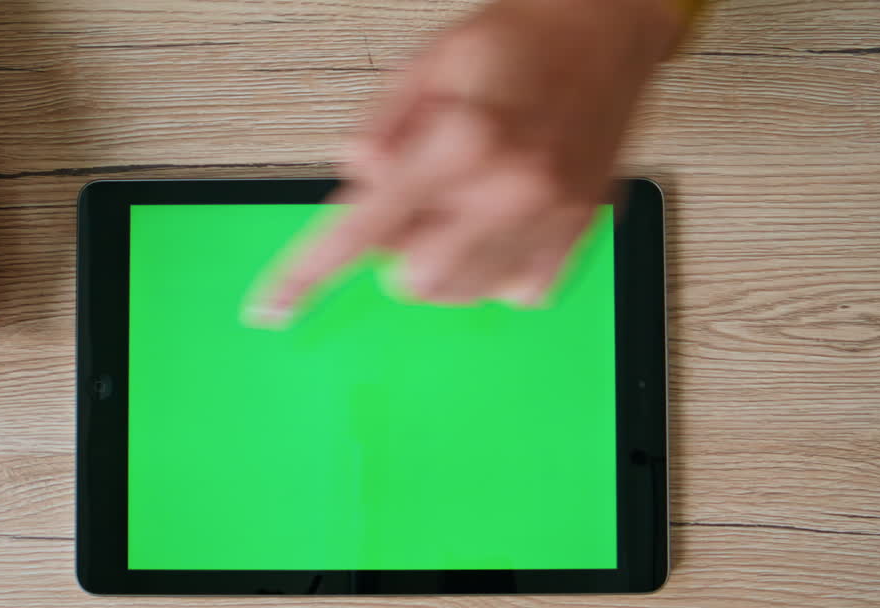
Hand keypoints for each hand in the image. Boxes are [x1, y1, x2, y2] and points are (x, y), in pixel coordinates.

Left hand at [251, 0, 682, 323]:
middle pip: (413, 280)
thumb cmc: (520, 38)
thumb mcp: (427, 64)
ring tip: (457, 206)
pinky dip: (493, 272)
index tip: (274, 308)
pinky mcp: (578, 230)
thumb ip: (378, 130)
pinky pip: (518, 292)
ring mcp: (548, 215)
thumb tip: (355, 182)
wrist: (605, 25)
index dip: (310, 274)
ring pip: (463, 293)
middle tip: (412, 200)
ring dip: (441, 263)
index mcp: (460, 140)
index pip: (364, 228)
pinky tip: (495, 226)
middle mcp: (508, 187)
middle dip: (396, 251)